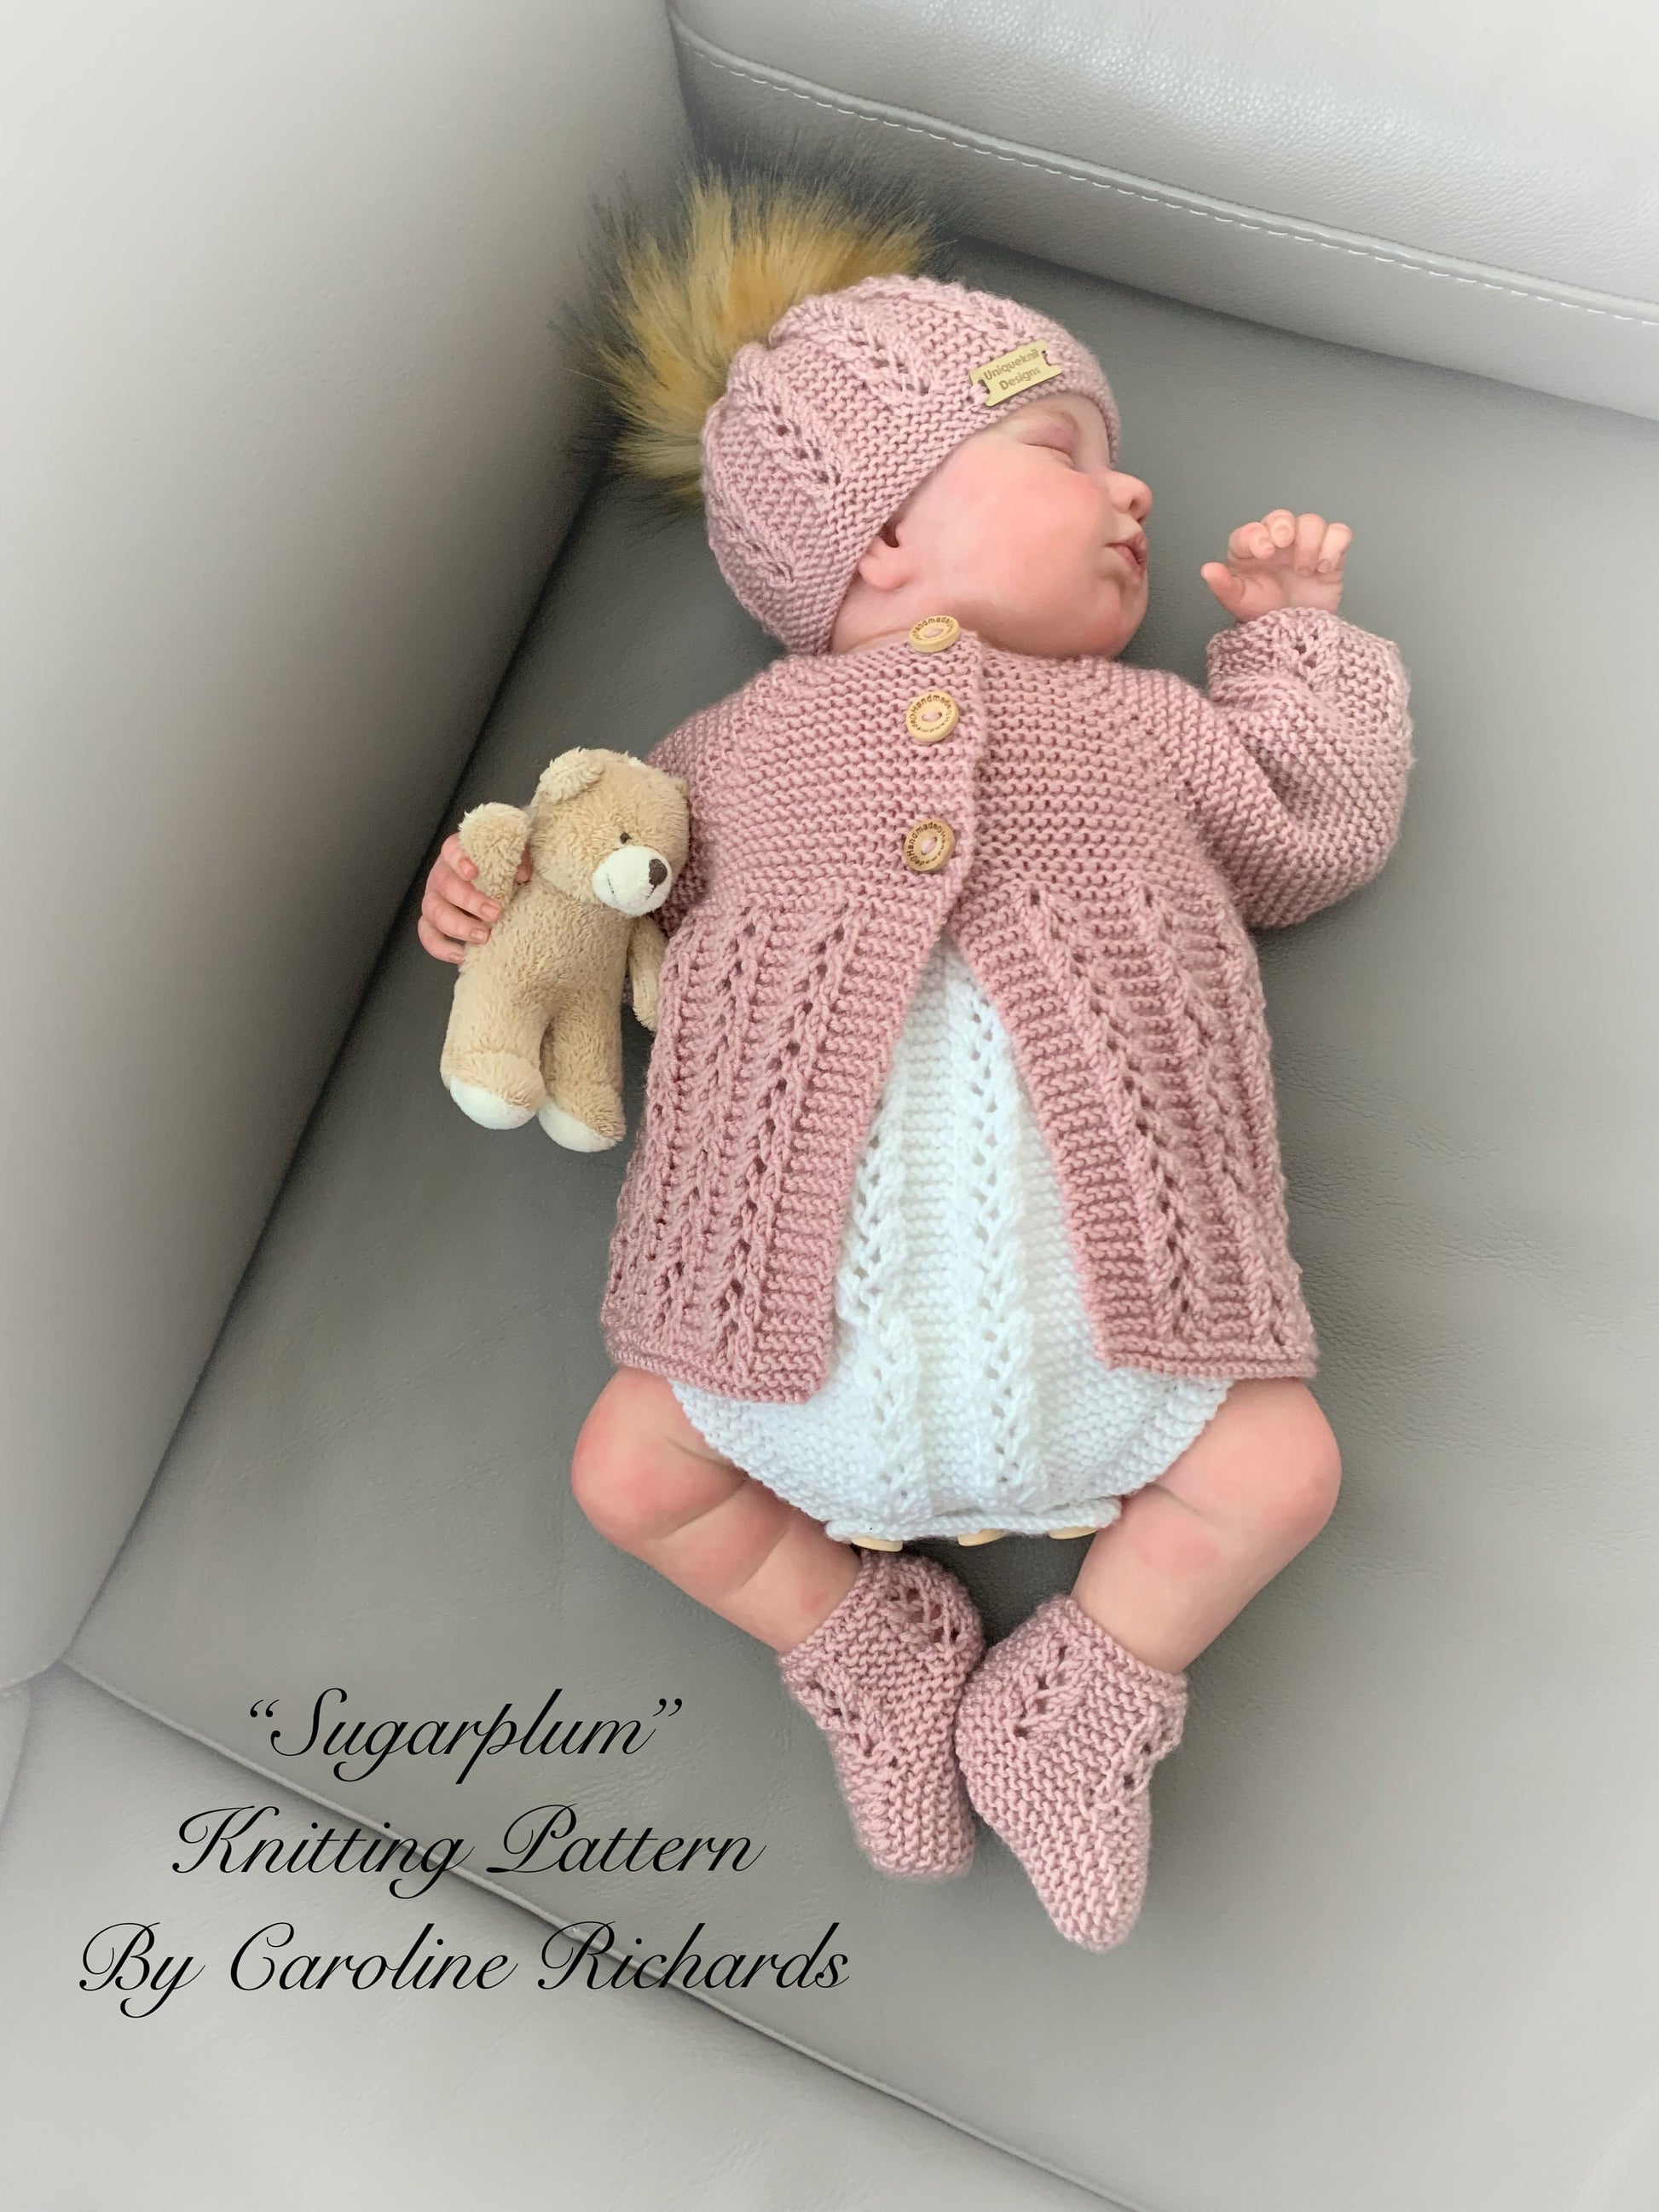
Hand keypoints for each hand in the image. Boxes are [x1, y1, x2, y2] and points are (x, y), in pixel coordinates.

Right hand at [417, 829, 530, 964]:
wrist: (495, 886)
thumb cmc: (502, 869)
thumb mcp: (513, 858)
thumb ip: (519, 860)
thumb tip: (522, 873)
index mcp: (457, 854)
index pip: (451, 850)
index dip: (459, 859)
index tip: (473, 871)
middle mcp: (441, 875)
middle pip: (445, 885)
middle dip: (470, 901)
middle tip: (495, 913)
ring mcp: (434, 899)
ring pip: (434, 911)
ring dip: (458, 926)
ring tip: (484, 936)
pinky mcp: (433, 922)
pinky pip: (428, 936)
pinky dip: (441, 947)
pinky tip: (461, 955)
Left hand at [1201, 510, 1351, 621]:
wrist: (1295, 637)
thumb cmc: (1265, 615)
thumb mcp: (1240, 603)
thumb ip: (1224, 586)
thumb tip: (1207, 570)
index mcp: (1251, 551)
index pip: (1251, 531)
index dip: (1257, 535)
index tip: (1264, 551)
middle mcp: (1278, 544)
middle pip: (1282, 517)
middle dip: (1284, 525)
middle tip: (1284, 544)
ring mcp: (1305, 546)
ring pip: (1312, 522)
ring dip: (1310, 542)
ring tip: (1305, 570)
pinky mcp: (1331, 554)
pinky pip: (1339, 534)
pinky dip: (1335, 546)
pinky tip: (1324, 568)